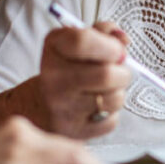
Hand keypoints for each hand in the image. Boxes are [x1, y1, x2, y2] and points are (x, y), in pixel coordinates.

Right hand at [36, 20, 131, 137]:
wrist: (40, 105)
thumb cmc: (68, 68)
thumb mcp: (78, 41)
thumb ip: (104, 32)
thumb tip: (124, 40)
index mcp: (54, 47)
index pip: (82, 40)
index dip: (110, 45)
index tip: (117, 50)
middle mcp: (53, 77)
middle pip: (105, 74)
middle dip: (123, 73)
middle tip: (119, 72)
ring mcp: (61, 107)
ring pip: (113, 99)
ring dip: (119, 93)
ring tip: (108, 90)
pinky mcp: (73, 131)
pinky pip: (111, 121)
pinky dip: (112, 114)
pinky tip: (98, 108)